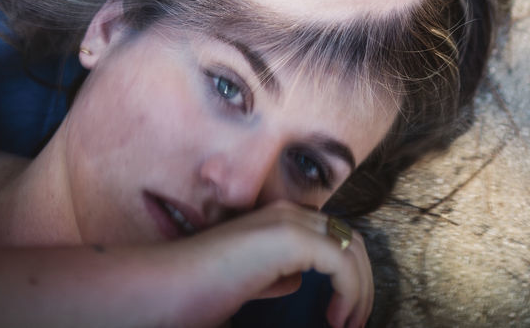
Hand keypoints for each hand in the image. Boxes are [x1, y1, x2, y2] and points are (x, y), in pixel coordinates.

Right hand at [149, 201, 371, 327]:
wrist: (167, 286)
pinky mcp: (290, 238)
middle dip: (362, 281)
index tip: (344, 314)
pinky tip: (336, 317)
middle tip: (355, 320)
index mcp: (277, 220)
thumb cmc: (196, 288)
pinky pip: (341, 262)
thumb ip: (273, 276)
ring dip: (360, 289)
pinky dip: (349, 291)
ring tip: (349, 323)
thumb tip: (295, 279)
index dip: (348, 275)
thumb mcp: (247, 281)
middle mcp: (287, 213)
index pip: (332, 238)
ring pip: (351, 249)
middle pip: (350, 239)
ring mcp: (289, 222)